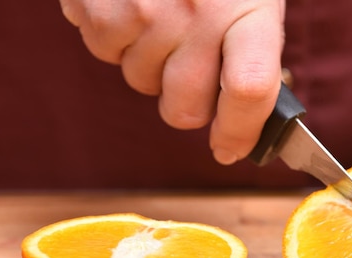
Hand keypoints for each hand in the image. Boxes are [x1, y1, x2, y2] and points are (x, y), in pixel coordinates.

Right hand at [59, 0, 284, 163]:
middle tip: (190, 76)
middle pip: (185, 109)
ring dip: (150, 65)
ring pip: (141, 84)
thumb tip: (248, 115)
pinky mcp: (98, 6)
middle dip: (187, 106)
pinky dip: (115, 38)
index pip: (250, 92)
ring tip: (159, 18)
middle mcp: (197, 14)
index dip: (241, 133)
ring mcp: (144, 11)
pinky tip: (129, 5)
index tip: (230, 149)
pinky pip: (104, 53)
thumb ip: (254, 48)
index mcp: (248, 9)